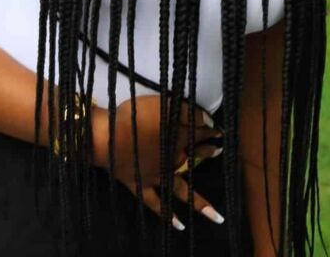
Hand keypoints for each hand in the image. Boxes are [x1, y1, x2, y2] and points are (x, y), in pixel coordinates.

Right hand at [92, 95, 224, 230]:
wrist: (107, 137)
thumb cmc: (134, 117)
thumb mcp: (163, 104)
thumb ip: (188, 112)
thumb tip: (211, 122)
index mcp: (177, 138)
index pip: (199, 133)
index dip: (211, 131)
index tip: (221, 131)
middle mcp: (172, 160)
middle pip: (193, 156)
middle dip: (207, 152)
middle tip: (219, 151)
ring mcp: (157, 176)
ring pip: (181, 190)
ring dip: (198, 201)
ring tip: (215, 215)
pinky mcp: (140, 185)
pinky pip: (155, 203)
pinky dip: (166, 214)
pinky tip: (178, 225)